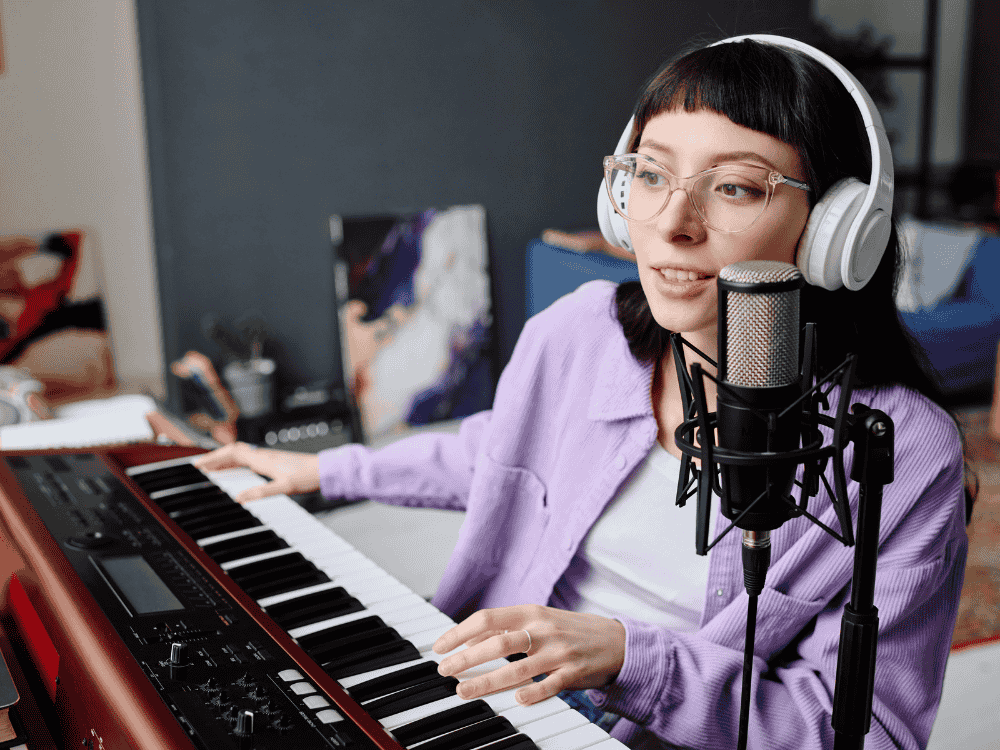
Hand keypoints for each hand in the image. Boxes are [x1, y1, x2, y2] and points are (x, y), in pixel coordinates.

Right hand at [193, 442, 319, 502]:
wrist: (324, 471)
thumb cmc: (308, 476)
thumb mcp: (284, 487)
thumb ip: (262, 492)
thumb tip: (239, 498)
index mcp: (262, 459)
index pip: (232, 453)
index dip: (213, 458)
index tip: (198, 465)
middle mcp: (263, 456)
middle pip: (233, 453)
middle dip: (215, 459)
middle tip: (199, 468)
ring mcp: (268, 459)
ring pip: (240, 456)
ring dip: (224, 462)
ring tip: (211, 470)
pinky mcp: (273, 464)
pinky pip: (249, 461)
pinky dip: (237, 466)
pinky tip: (236, 473)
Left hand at [433, 604, 624, 705]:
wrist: (616, 640)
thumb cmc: (570, 630)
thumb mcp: (539, 620)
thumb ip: (507, 629)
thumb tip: (469, 640)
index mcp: (531, 612)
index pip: (487, 619)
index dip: (460, 632)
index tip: (440, 647)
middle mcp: (543, 629)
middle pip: (497, 643)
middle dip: (466, 659)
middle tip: (444, 671)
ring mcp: (559, 651)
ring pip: (517, 668)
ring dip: (487, 681)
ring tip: (464, 690)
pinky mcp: (574, 672)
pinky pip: (550, 685)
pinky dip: (532, 693)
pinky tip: (516, 700)